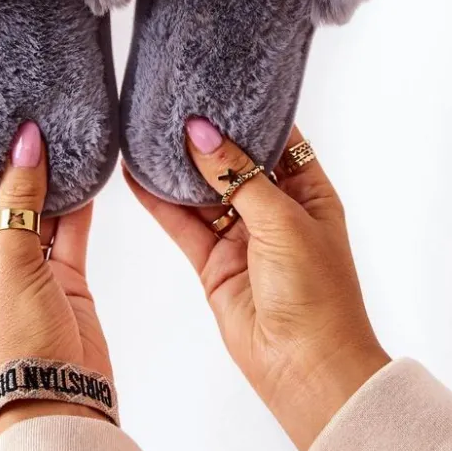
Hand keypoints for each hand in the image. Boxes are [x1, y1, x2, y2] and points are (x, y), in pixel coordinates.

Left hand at [0, 121, 112, 435]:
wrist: (60, 400)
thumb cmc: (15, 340)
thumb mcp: (10, 263)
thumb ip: (19, 200)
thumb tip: (24, 141)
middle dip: (9, 157)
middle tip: (27, 110)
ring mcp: (25, 265)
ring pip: (34, 207)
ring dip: (46, 175)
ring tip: (60, 129)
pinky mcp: (61, 275)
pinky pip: (66, 228)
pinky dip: (76, 202)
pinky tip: (86, 167)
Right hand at [124, 120, 388, 450]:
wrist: (306, 368)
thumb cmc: (316, 292)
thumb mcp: (283, 221)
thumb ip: (239, 175)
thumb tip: (200, 132)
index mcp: (308, 192)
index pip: (277, 138)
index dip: (249, 111)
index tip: (217, 81)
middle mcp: (274, 210)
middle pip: (234, 161)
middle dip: (206, 135)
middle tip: (172, 99)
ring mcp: (241, 236)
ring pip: (202, 191)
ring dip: (176, 166)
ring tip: (145, 129)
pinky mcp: (213, 263)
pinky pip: (182, 224)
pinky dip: (159, 202)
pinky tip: (135, 174)